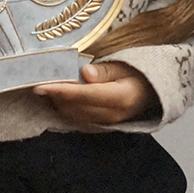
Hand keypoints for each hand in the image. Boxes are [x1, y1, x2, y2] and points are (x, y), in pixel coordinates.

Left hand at [33, 60, 153, 125]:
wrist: (153, 93)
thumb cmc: (137, 74)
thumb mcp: (124, 66)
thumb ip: (104, 71)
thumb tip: (84, 73)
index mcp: (121, 97)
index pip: (84, 95)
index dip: (61, 90)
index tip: (40, 86)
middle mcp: (112, 114)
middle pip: (75, 107)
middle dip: (55, 95)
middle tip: (42, 78)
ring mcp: (106, 123)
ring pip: (73, 115)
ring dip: (58, 102)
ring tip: (49, 86)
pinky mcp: (100, 126)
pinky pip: (77, 119)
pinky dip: (65, 108)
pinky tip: (59, 96)